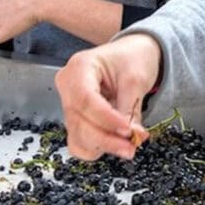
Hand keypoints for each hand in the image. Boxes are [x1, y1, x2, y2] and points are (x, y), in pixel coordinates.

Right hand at [55, 35, 160, 160]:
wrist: (132, 56)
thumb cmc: (132, 58)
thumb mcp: (136, 78)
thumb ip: (131, 108)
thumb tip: (132, 137)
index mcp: (79, 67)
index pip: (85, 99)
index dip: (106, 119)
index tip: (128, 130)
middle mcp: (68, 87)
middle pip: (78, 122)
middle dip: (107, 138)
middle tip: (133, 145)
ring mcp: (69, 105)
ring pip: (78, 136)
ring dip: (104, 145)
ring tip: (130, 145)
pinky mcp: (76, 120)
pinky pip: (79, 143)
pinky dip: (97, 148)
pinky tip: (116, 144)